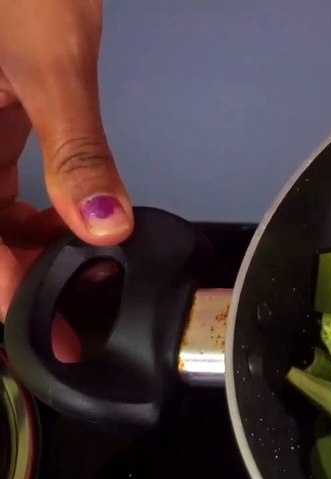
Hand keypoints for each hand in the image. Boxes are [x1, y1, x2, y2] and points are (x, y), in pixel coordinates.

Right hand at [0, 0, 131, 358]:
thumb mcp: (51, 71)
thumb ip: (77, 152)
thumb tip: (103, 226)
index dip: (5, 295)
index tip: (45, 338)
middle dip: (21, 281)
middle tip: (74, 321)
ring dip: (27, 249)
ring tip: (81, 276)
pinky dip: (28, 213)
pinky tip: (69, 225)